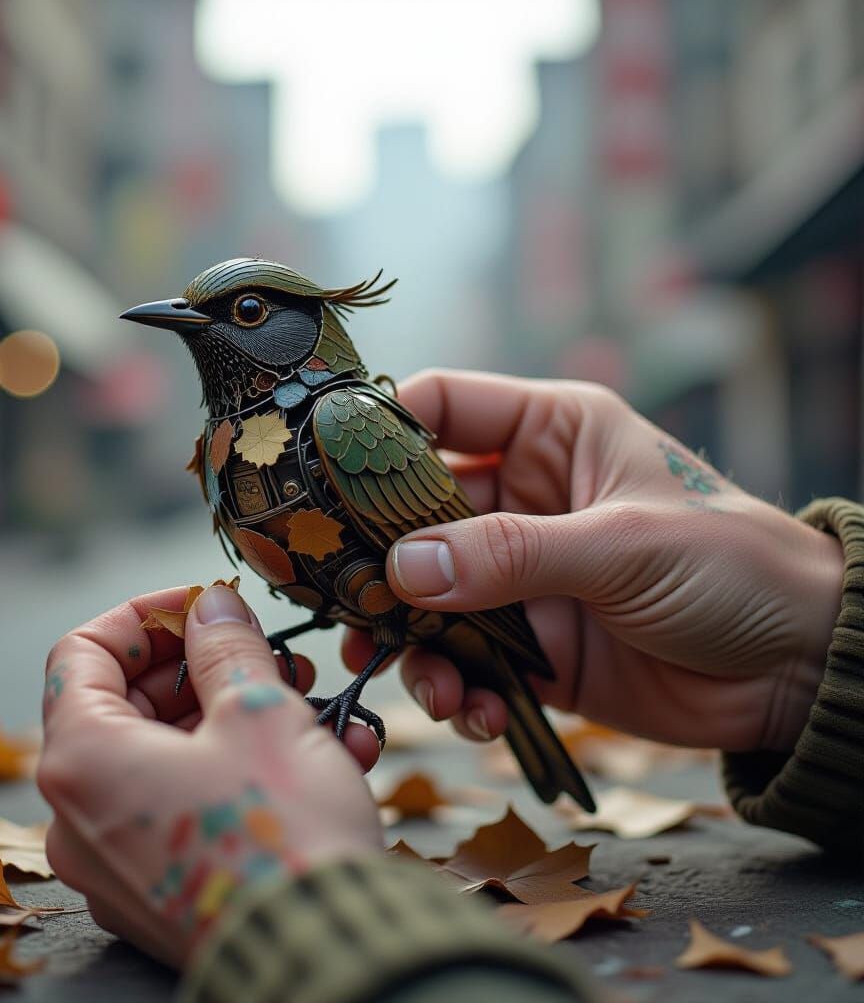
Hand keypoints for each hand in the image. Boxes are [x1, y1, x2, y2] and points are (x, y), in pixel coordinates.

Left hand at [39, 584, 382, 967]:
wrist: (324, 955)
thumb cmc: (284, 833)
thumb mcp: (260, 714)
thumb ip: (226, 648)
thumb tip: (211, 605)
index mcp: (85, 759)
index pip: (82, 652)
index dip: (146, 616)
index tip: (204, 605)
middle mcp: (81, 815)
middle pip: (129, 704)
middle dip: (207, 668)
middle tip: (272, 655)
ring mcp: (117, 860)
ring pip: (170, 755)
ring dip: (239, 718)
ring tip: (316, 705)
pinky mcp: (159, 890)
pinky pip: (187, 807)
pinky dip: (240, 773)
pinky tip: (321, 757)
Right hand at [344, 370, 843, 753]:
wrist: (796, 669)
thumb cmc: (731, 567)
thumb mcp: (621, 545)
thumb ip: (510, 554)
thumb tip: (402, 569)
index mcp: (547, 434)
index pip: (441, 406)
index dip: (378, 430)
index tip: (321, 473)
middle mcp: (521, 498)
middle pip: (411, 510)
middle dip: (376, 554)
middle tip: (339, 595)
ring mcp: (518, 574)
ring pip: (425, 592)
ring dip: (407, 634)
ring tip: (413, 674)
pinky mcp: (527, 644)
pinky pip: (463, 659)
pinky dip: (454, 686)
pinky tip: (472, 711)